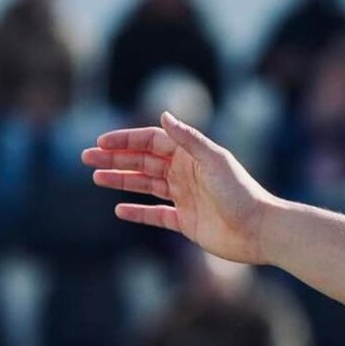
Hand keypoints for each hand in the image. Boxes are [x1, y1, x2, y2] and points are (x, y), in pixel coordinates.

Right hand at [81, 112, 278, 263]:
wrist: (259, 230)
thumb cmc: (240, 192)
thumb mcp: (214, 160)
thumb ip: (188, 139)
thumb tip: (163, 115)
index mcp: (191, 156)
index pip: (152, 141)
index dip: (126, 140)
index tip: (100, 143)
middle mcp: (186, 174)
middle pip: (143, 161)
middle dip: (115, 158)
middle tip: (85, 158)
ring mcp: (185, 198)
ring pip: (146, 185)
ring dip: (121, 180)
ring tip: (96, 177)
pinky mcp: (186, 222)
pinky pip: (156, 215)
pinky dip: (138, 212)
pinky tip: (119, 210)